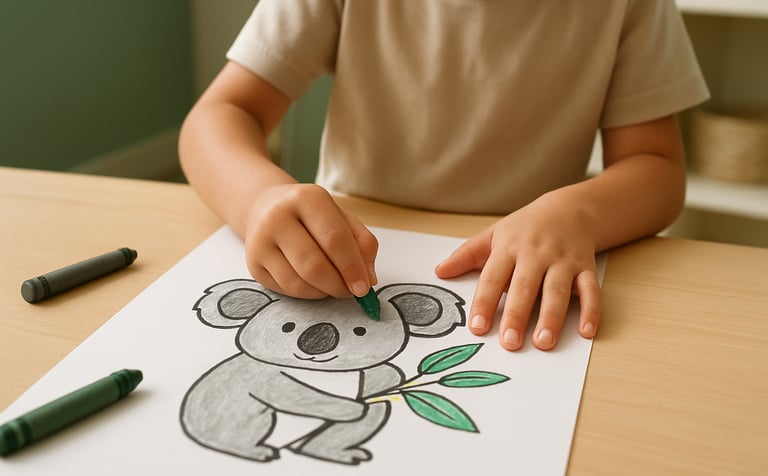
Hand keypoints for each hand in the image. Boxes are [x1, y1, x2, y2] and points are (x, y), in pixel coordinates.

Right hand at [244, 183, 377, 298]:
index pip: (335, 238)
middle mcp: (278, 217)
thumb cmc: (312, 215)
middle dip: (338, 285)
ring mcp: (260, 241)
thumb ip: (362, 244)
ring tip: (334, 285)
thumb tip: (368, 279)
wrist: (266, 207)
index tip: (364, 286)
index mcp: (307, 198)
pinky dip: (308, 293)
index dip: (353, 267)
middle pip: (314, 265)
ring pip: (299, 282)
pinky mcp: (253, 264)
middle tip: (351, 291)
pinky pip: (287, 290)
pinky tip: (315, 284)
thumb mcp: (342, 217)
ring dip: (324, 291)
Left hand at [434, 193, 600, 350]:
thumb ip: (466, 255)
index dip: (484, 303)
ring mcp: (563, 261)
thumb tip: (439, 271)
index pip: (493, 277)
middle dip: (517, 315)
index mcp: (509, 247)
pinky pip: (591, 291)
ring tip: (543, 343)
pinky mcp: (586, 267)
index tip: (477, 328)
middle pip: (525, 287)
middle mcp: (536, 254)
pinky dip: (592, 311)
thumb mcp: (494, 235)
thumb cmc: (526, 227)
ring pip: (558, 291)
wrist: (569, 209)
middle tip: (509, 342)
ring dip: (552, 318)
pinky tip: (586, 332)